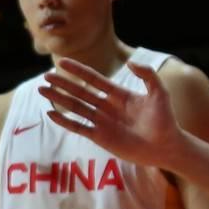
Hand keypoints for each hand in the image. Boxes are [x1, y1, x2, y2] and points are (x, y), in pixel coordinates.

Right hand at [39, 58, 183, 168]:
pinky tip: (51, 114)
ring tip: (43, 91)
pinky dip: (65, 121)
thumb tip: (129, 62)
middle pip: (80, 92)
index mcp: (118, 94)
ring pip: (75, 108)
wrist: (166, 147)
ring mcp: (102, 122)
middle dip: (62, 84)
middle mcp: (107, 106)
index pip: (93, 79)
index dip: (78, 70)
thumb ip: (147, 76)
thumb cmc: (165, 120)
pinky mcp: (100, 137)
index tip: (62, 61)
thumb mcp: (159, 93)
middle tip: (46, 76)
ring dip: (59, 99)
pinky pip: (78, 127)